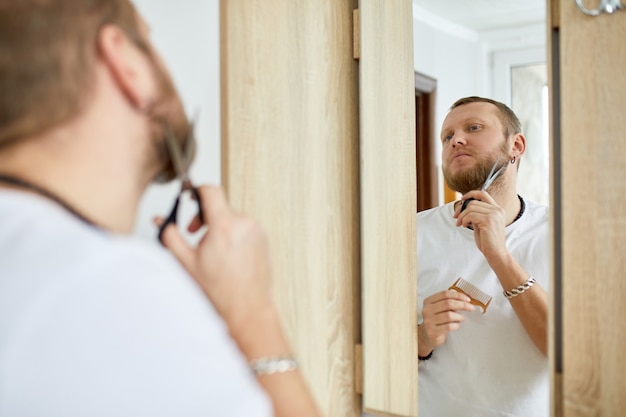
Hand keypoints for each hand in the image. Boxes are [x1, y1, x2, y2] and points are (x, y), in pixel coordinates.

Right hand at [159, 185, 273, 335]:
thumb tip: (161, 220)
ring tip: (212, 250)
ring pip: (232, 218)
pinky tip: (227, 255)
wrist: (247, 307)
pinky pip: (244, 227)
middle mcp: (244, 224)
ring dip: (219, 227)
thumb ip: (171, 236)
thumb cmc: (220, 290)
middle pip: (220, 206)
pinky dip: (233, 234)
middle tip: (195, 233)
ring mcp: (256, 231)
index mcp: (225, 226)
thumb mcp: (187, 262)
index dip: (197, 190)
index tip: (190, 195)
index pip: (211, 191)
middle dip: (204, 216)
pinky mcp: (263, 239)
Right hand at [420, 290, 474, 351]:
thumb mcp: (440, 309)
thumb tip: (467, 296)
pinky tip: (456, 325)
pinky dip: (456, 325)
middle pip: (448, 303)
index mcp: (428, 301)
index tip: (468, 299)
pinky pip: (449, 326)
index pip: (445, 294)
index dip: (458, 295)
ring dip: (459, 317)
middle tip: (471, 308)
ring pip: (449, 315)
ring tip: (461, 318)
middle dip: (462, 305)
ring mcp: (429, 321)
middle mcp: (427, 310)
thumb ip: (451, 301)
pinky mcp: (433, 331)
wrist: (427, 336)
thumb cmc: (436, 320)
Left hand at [454, 190, 506, 258]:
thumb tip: (465, 206)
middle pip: (474, 202)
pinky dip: (464, 220)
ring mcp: (494, 214)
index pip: (483, 194)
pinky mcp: (488, 220)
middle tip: (456, 218)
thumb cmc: (488, 241)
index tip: (462, 199)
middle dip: (461, 209)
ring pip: (470, 208)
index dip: (471, 194)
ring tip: (461, 224)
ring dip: (462, 216)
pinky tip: (464, 226)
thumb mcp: (482, 224)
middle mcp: (497, 210)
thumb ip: (477, 214)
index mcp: (497, 210)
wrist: (496, 253)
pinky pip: (470, 215)